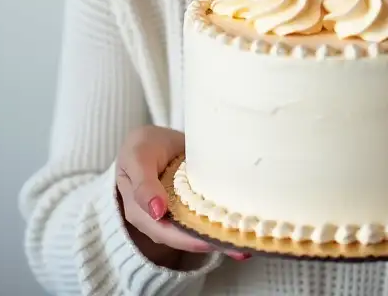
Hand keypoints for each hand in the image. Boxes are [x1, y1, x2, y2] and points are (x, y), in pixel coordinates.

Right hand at [116, 125, 249, 264]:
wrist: (150, 140)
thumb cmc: (141, 148)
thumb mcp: (137, 159)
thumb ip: (143, 184)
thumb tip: (157, 212)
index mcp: (142, 214)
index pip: (168, 232)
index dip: (191, 239)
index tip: (213, 239)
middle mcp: (161, 221)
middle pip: (188, 238)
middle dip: (214, 243)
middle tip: (242, 248)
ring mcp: (179, 214)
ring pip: (200, 231)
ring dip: (223, 238)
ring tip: (249, 243)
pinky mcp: (194, 205)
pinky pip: (208, 216)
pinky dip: (224, 222)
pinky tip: (245, 227)